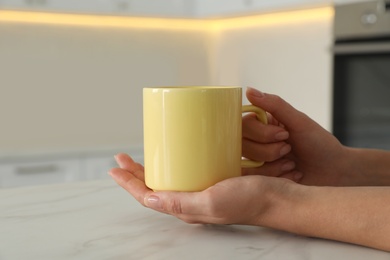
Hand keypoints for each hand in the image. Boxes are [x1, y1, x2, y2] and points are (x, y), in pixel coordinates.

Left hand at [109, 153, 294, 224]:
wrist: (278, 197)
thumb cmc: (249, 201)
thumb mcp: (212, 202)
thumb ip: (181, 203)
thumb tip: (149, 201)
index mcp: (186, 208)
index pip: (148, 198)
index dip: (128, 184)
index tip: (115, 168)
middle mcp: (190, 201)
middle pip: (154, 187)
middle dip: (135, 174)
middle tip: (122, 157)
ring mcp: (202, 190)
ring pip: (169, 180)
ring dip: (153, 168)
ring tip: (142, 155)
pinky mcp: (213, 179)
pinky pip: (187, 172)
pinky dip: (175, 164)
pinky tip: (176, 154)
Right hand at [244, 88, 347, 185]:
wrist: (334, 172)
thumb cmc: (319, 143)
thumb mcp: (298, 121)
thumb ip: (274, 105)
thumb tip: (248, 90)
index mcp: (262, 124)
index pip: (242, 126)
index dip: (261, 133)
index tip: (284, 135)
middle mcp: (255, 142)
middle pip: (242, 146)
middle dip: (270, 151)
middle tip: (289, 150)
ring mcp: (257, 163)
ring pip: (248, 165)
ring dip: (274, 167)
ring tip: (292, 165)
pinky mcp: (261, 180)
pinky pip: (255, 181)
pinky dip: (277, 178)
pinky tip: (292, 176)